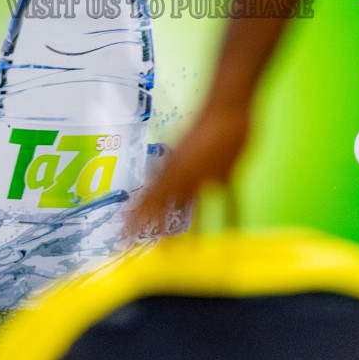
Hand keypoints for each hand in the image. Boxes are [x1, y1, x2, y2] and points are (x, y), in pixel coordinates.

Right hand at [124, 102, 250, 238]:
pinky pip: (230, 200)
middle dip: (161, 226)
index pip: (148, 202)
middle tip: (156, 250)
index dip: (136, 220)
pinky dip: (232, 215)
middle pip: (169, 207)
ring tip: (191, 250)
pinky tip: (234, 229)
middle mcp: (184, 177)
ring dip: (194, 228)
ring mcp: (206, 176)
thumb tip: (141, 209)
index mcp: (170, 174)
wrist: (229, 108)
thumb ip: (164, 186)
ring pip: (195, 207)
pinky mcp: (228, 174)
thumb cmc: (206, 131)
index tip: (124, 237)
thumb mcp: (183, 163)